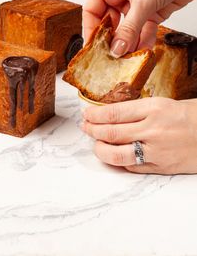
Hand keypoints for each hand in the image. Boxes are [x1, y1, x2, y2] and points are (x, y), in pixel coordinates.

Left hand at [81, 97, 196, 173]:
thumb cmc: (190, 115)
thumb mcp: (163, 103)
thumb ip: (137, 111)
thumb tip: (110, 115)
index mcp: (153, 109)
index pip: (114, 113)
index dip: (95, 115)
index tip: (86, 114)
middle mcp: (152, 130)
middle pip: (110, 133)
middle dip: (92, 130)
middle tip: (85, 126)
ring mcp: (156, 151)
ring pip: (116, 154)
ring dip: (100, 149)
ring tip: (95, 143)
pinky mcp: (160, 167)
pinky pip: (131, 166)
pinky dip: (118, 161)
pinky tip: (114, 154)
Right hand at [83, 0, 196, 56]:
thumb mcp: (142, 2)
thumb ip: (129, 29)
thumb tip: (116, 49)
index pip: (92, 12)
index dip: (91, 30)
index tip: (92, 47)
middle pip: (109, 24)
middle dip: (112, 40)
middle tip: (111, 56)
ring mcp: (134, 7)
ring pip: (126, 31)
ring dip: (129, 44)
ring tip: (128, 57)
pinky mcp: (149, 14)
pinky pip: (142, 32)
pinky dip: (143, 41)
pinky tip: (143, 50)